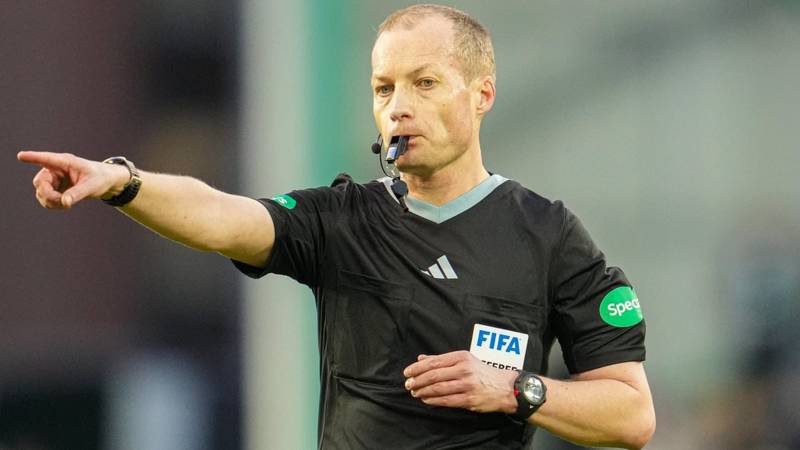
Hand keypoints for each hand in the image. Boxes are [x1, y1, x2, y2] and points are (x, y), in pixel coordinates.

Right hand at [17, 151, 129, 208]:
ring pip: (41, 192)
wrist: (106, 182)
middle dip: (47, 194)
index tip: (21, 156)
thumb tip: (64, 202)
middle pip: (40, 182)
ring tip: (66, 204)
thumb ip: (78, 193)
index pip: (46, 159)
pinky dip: (52, 204)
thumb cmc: (101, 178)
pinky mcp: (55, 188)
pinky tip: (65, 204)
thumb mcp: (92, 186)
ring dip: (50, 201)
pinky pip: (46, 198)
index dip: (33, 158)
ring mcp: (54, 179)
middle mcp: (56, 169)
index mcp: (65, 162)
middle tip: (60, 202)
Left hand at [402, 350, 517, 413]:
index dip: (418, 368)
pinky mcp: (469, 399)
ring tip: (415, 392)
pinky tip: (426, 400)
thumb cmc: (482, 372)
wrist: (505, 387)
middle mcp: (464, 369)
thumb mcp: (465, 360)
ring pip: (438, 388)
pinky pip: (446, 400)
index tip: (407, 372)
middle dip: (417, 380)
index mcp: (462, 357)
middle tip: (408, 384)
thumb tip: (421, 358)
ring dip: (423, 391)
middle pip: (434, 375)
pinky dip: (433, 401)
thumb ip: (442, 359)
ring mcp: (467, 385)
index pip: (434, 361)